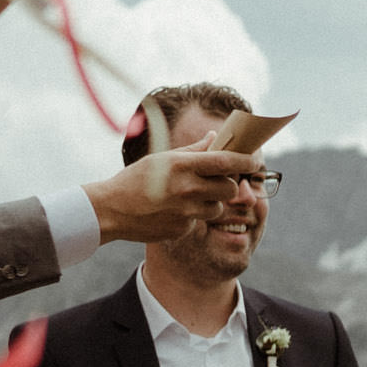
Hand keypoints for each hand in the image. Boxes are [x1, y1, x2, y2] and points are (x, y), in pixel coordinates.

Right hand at [92, 148, 268, 243]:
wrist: (111, 211)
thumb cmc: (136, 180)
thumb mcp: (162, 159)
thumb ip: (193, 151)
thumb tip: (215, 137)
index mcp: (181, 166)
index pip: (224, 162)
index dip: (245, 161)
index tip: (255, 160)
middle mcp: (186, 188)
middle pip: (230, 188)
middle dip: (229, 184)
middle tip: (219, 181)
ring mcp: (185, 211)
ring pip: (218, 207)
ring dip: (211, 201)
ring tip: (190, 196)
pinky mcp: (182, 229)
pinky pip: (200, 221)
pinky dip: (194, 215)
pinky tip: (174, 210)